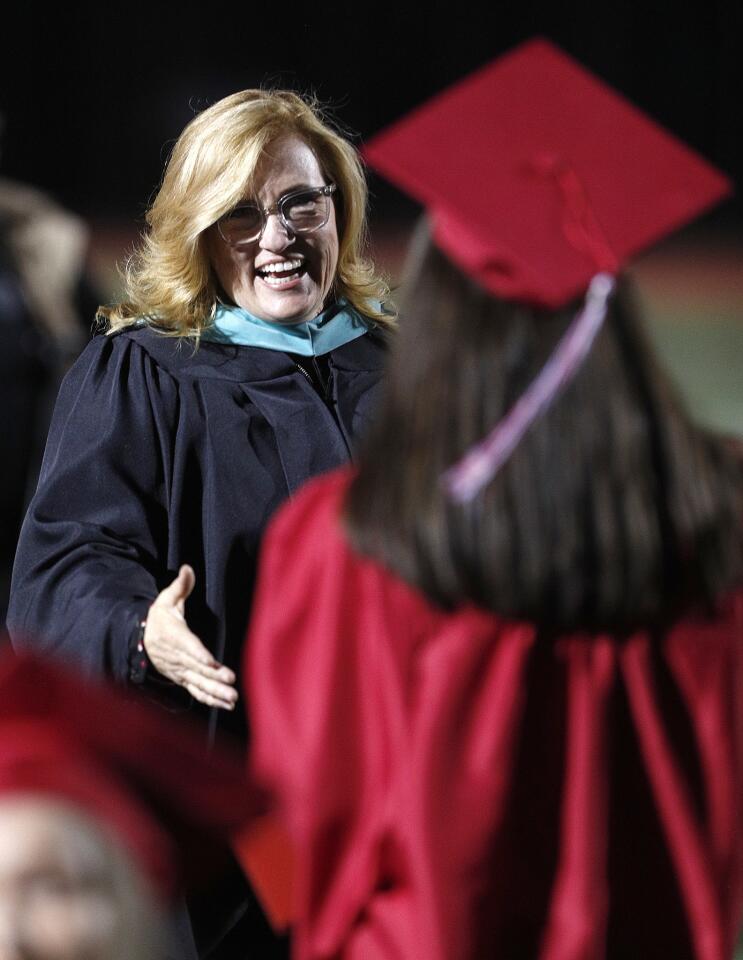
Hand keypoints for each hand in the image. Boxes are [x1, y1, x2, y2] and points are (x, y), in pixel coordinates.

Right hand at [143, 565, 237, 709]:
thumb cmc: (158, 617)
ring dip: (215, 692)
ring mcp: (180, 671)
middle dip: (213, 677)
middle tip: (231, 682)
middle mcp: (176, 657)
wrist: (140, 639)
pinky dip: (211, 699)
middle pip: (196, 668)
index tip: (211, 663)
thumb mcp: (166, 599)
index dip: (199, 654)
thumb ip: (180, 586)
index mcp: (173, 636)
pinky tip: (226, 705)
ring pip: (198, 683)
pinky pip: (197, 691)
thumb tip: (188, 568)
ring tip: (233, 698)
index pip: (187, 645)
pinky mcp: (183, 679)